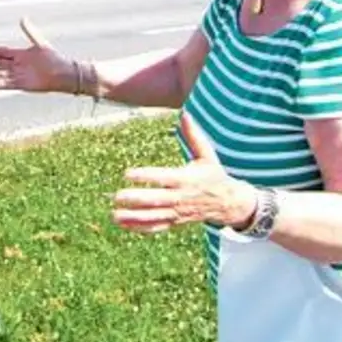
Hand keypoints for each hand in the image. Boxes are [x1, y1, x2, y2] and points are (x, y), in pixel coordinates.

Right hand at [0, 18, 75, 93]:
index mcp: (20, 54)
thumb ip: (30, 31)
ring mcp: (18, 75)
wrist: (62, 74)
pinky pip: (6, 84)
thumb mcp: (40, 43)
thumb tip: (23, 18)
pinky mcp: (21, 84)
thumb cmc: (53, 58)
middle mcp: (17, 64)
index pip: (1, 52)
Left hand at [112, 113, 257, 233]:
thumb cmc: (214, 175)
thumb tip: (185, 114)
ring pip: (153, 216)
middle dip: (136, 199)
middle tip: (116, 196)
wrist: (228, 202)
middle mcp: (180, 197)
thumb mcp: (207, 155)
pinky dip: (140, 228)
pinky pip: (156, 227)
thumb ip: (194, 136)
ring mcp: (177, 212)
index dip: (145, 176)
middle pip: (155, 200)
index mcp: (185, 179)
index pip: (162, 178)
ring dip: (133, 217)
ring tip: (114, 214)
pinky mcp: (175, 222)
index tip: (127, 174)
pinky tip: (123, 224)